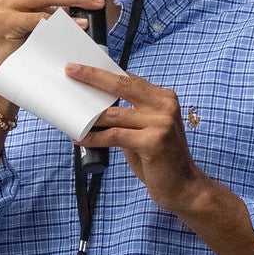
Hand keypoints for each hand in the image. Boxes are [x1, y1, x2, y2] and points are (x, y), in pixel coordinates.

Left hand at [65, 65, 208, 216]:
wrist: (182, 187)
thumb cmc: (159, 160)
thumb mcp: (145, 131)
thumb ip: (128, 117)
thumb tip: (97, 108)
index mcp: (164, 98)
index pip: (130, 80)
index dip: (105, 73)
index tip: (84, 67)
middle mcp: (164, 106)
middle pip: (122, 86)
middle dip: (93, 77)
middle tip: (71, 70)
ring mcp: (160, 123)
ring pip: (114, 114)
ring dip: (89, 118)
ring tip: (70, 117)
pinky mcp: (152, 142)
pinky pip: (114, 136)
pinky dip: (94, 138)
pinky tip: (80, 139)